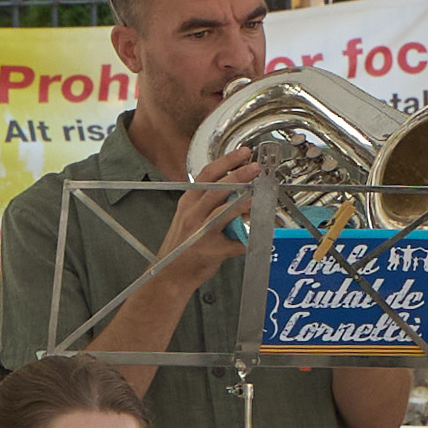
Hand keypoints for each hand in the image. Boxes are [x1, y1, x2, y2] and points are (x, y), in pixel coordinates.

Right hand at [155, 148, 272, 283]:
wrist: (169, 274)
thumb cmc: (182, 245)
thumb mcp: (189, 216)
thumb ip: (209, 204)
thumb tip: (237, 191)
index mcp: (189, 202)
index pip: (207, 174)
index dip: (227, 161)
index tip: (243, 153)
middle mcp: (192, 213)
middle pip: (216, 188)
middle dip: (238, 175)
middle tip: (255, 168)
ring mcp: (200, 232)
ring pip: (223, 211)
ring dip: (243, 202)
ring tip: (257, 196)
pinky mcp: (210, 251)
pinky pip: (233, 243)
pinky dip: (245, 240)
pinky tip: (256, 237)